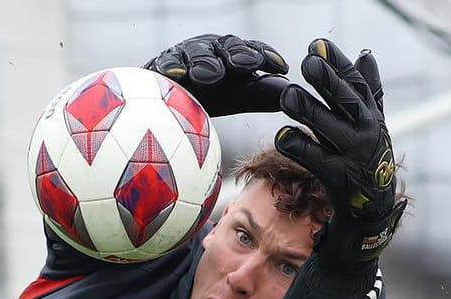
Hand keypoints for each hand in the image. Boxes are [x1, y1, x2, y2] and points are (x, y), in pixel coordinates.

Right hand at [145, 34, 289, 116]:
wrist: (161, 100)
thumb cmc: (203, 96)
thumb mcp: (235, 96)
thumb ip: (260, 94)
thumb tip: (290, 94)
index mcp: (230, 54)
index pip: (252, 51)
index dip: (266, 56)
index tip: (281, 67)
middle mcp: (209, 49)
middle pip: (226, 47)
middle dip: (238, 55)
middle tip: (247, 66)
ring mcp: (184, 55)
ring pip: (197, 54)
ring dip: (205, 63)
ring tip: (212, 76)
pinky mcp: (160, 66)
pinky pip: (165, 66)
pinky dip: (171, 69)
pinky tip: (176, 76)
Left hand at [276, 40, 405, 264]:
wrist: (372, 209)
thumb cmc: (366, 158)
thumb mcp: (373, 123)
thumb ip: (369, 90)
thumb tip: (365, 53)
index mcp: (372, 116)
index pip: (357, 84)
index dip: (339, 64)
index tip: (318, 44)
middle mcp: (366, 133)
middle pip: (346, 102)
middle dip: (328, 82)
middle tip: (307, 63)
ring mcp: (353, 156)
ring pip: (329, 129)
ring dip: (308, 112)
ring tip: (288, 96)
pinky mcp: (340, 179)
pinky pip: (316, 161)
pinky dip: (299, 148)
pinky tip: (282, 136)